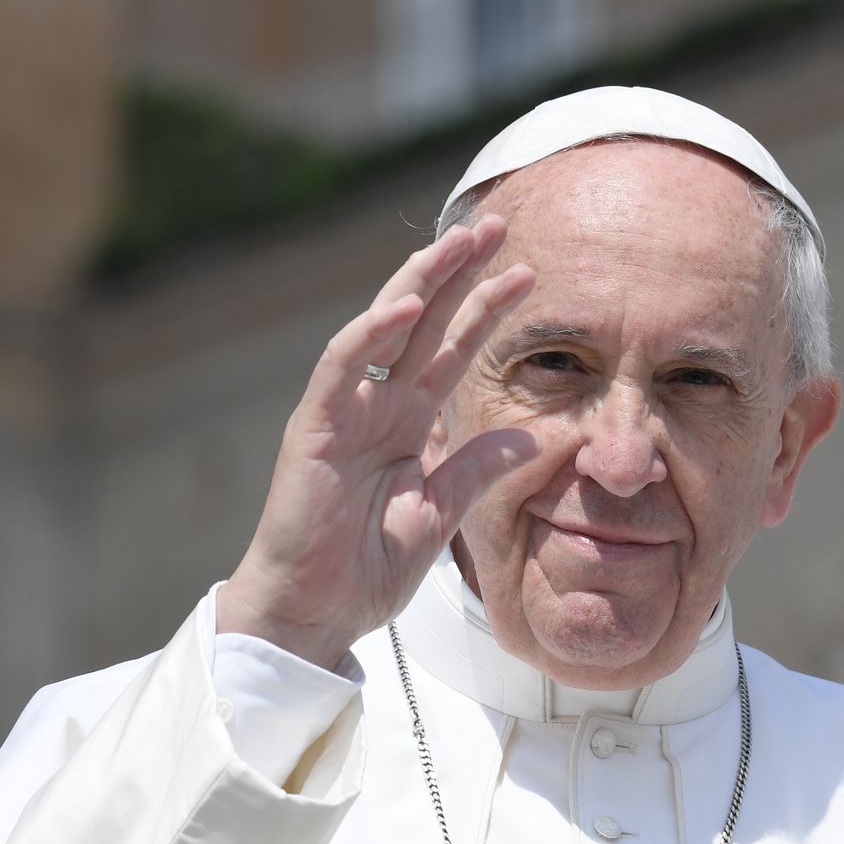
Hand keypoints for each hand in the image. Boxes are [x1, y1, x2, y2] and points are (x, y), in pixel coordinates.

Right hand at [218, 215, 536, 668]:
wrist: (313, 615)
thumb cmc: (365, 568)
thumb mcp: (440, 513)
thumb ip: (476, 467)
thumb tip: (530, 433)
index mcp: (408, 422)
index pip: (452, 350)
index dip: (486, 310)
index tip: (526, 274)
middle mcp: (378, 405)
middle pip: (424, 322)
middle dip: (458, 273)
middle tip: (497, 227)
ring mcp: (344, 411)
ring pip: (382, 327)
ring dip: (420, 282)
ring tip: (459, 242)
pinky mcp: (313, 428)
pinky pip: (342, 369)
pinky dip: (369, 335)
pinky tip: (404, 307)